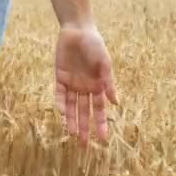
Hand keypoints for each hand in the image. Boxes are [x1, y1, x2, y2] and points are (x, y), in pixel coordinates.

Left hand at [54, 23, 118, 146]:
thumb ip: (108, 82)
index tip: (103, 139)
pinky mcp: (60, 77)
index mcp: (98, 85)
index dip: (101, 123)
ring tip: (71, 134)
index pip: (100, 109)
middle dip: (84, 127)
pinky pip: (60, 93)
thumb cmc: (95, 44)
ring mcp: (72, 83)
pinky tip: (62, 112)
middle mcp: (85, 87)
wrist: (77, 29)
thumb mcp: (105, 62)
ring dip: (71, 120)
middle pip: (84, 111)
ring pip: (71, 106)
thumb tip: (116, 103)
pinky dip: (61, 102)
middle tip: (84, 145)